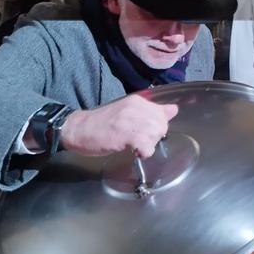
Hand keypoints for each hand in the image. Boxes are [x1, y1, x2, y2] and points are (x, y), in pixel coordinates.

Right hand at [60, 94, 178, 156]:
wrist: (79, 128)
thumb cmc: (103, 123)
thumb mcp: (128, 111)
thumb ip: (151, 111)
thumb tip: (174, 110)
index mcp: (138, 101)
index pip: (163, 114)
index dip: (157, 127)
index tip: (144, 132)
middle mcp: (137, 107)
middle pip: (161, 126)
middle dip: (154, 137)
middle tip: (138, 141)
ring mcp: (131, 120)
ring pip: (156, 135)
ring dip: (148, 145)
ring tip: (134, 146)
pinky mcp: (126, 135)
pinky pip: (147, 146)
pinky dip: (144, 152)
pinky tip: (134, 151)